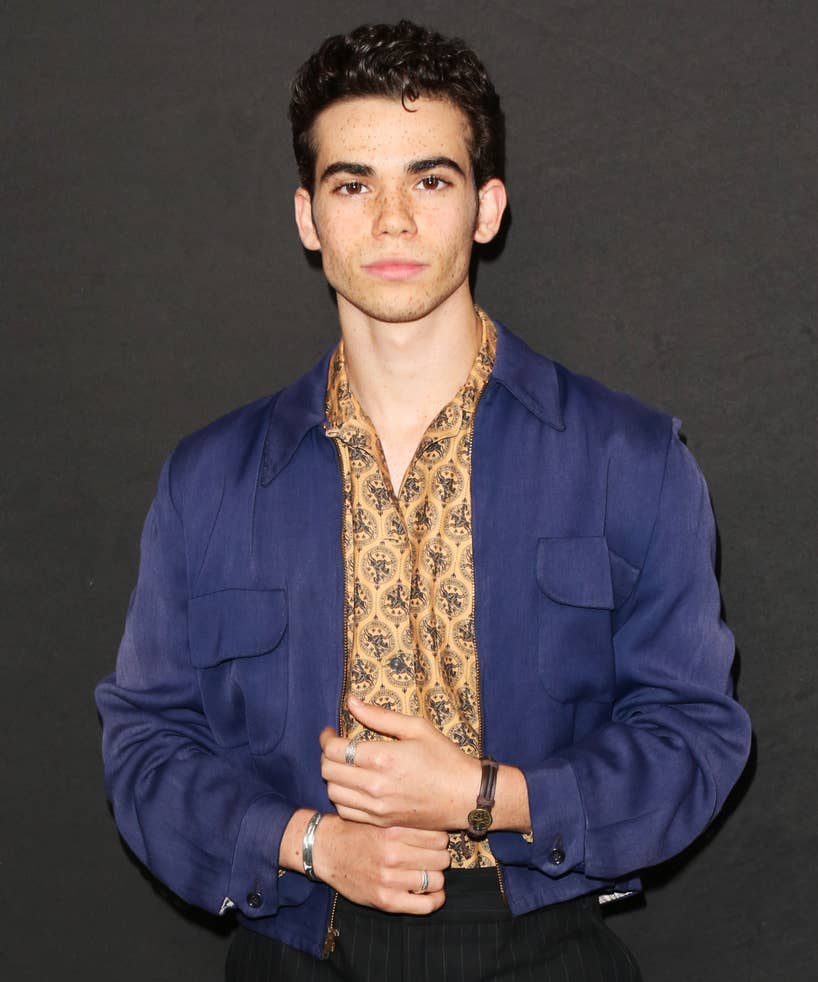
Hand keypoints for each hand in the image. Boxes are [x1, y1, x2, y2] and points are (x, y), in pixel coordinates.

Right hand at [313, 814, 449, 913]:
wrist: (327, 850)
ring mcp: (388, 879)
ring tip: (426, 873)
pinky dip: (435, 900)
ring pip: (436, 880)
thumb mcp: (380, 818)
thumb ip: (406, 821)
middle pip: (441, 858)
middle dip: (439, 857)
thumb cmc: (356, 831)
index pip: (439, 836)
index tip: (435, 841)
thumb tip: (438, 823)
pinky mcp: (385, 901)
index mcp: (393, 830)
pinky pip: (425, 905)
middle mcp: (392, 854)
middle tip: (431, 857)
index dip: (440, 839)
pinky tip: (431, 893)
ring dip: (435, 877)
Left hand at [320, 696, 479, 829]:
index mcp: (383, 758)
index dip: (326, 739)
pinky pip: (346, 812)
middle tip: (336, 747)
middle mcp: (376, 785)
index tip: (330, 733)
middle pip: (329, 771)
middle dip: (327, 755)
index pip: (335, 750)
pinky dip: (342, 798)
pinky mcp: (382, 822)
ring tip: (344, 767)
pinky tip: (353, 787)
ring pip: (333, 793)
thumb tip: (351, 701)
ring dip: (333, 777)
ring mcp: (378, 808)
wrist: (466, 796)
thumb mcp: (416, 727)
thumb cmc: (445, 757)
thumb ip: (380, 716)